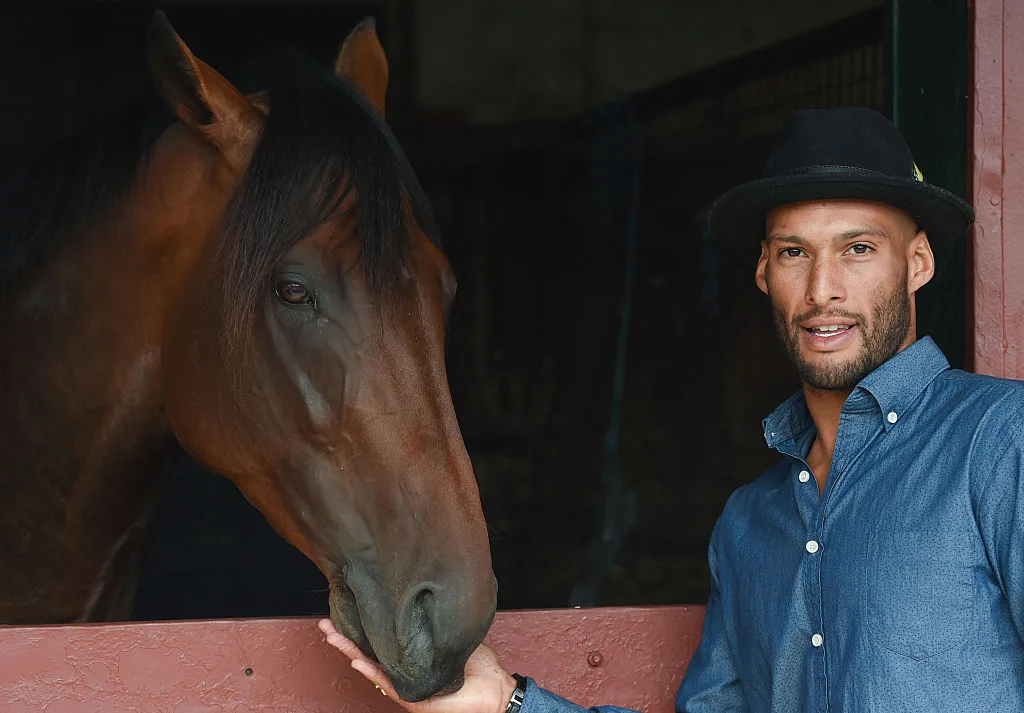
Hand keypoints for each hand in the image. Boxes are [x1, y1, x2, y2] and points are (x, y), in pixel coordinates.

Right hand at [318, 619, 517, 712]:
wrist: (494, 688)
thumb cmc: (477, 665)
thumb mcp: (452, 633)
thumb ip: (434, 620)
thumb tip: (424, 595)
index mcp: (410, 655)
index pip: (381, 640)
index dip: (362, 626)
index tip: (346, 608)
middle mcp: (403, 669)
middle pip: (368, 652)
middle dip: (345, 637)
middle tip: (324, 622)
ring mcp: (405, 685)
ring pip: (371, 667)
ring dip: (349, 650)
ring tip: (331, 636)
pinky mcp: (412, 699)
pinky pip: (387, 683)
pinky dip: (371, 671)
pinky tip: (355, 659)